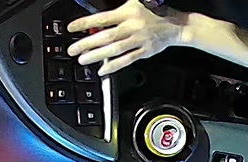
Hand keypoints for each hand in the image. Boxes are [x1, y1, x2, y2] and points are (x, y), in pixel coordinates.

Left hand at [66, 0, 186, 75]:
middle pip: (106, 36)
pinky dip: (114, 66)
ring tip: (83, 59)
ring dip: (97, 55)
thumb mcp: (135, 2)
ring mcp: (139, 40)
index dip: (85, 23)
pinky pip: (127, 60)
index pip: (102, 18)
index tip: (72, 28)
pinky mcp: (144, 52)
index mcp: (128, 12)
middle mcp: (132, 26)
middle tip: (73, 49)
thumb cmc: (153, 12)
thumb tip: (98, 17)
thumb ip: (117, 10)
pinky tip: (102, 70)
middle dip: (87, 44)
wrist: (175, 25)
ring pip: (115, 50)